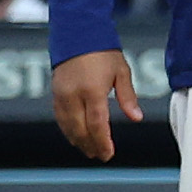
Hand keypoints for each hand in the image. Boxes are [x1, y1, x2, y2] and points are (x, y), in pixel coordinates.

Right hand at [51, 46, 135, 161]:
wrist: (78, 36)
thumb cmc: (104, 53)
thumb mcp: (122, 72)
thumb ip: (128, 97)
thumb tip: (136, 118)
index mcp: (92, 91)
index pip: (96, 124)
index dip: (102, 141)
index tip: (108, 154)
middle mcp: (73, 96)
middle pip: (80, 129)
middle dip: (90, 145)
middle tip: (101, 156)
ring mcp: (61, 96)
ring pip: (67, 126)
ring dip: (78, 140)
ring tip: (90, 150)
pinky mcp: (55, 94)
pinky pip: (60, 118)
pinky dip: (68, 130)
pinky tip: (76, 137)